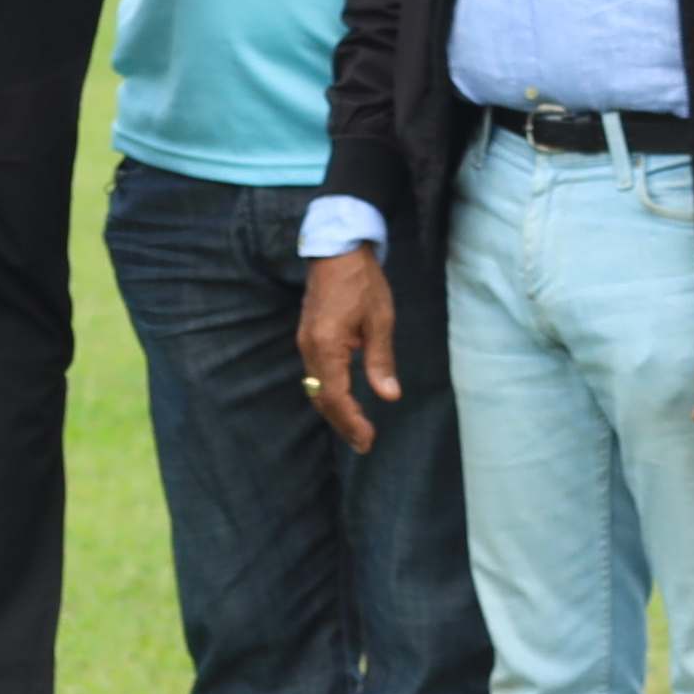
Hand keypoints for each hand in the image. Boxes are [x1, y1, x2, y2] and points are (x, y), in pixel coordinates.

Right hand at [295, 241, 398, 457]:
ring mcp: (305, 342)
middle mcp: (309, 348)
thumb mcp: (380, 321)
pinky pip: (314, 374)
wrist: (336, 250)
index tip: (368, 440)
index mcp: (326, 346)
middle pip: (321, 398)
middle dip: (342, 423)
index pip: (336, 396)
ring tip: (355, 429)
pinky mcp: (308, 337)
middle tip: (364, 443)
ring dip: (334, 410)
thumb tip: (389, 396)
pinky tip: (343, 400)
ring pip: (315, 388)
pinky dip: (328, 393)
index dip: (352, 422)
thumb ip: (381, 360)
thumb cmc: (362, 282)